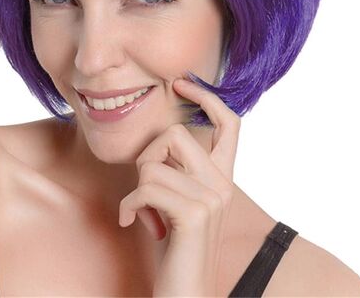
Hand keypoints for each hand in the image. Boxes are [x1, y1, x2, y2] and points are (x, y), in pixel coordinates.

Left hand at [118, 77, 240, 296]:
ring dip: (137, 189)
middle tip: (146, 188)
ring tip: (146, 213)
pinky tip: (132, 222)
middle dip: (147, 158)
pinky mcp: (195, 214)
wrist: (183, 294)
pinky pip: (145, 187)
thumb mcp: (178, 200)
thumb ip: (179, 169)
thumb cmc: (174, 247)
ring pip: (153, 163)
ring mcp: (212, 198)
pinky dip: (130, 205)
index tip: (181, 84)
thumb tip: (163, 135)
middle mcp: (223, 184)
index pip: (229, 123)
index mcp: (222, 177)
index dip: (207, 97)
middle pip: (176, 134)